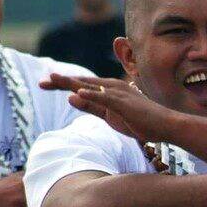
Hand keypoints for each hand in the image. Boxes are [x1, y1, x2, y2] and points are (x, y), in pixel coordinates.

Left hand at [40, 73, 177, 141]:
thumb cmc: (141, 122)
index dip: (61, 84)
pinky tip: (77, 94)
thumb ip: (92, 107)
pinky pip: (105, 98)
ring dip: (71, 83)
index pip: (81, 86)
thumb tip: (70, 99)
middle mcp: (112, 87)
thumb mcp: (111, 117)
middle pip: (81, 82)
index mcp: (108, 90)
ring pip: (90, 86)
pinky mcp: (124, 103)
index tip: (44, 84)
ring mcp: (118, 94)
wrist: (166, 126)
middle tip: (40, 83)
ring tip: (53, 80)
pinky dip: (91, 95)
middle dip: (60, 82)